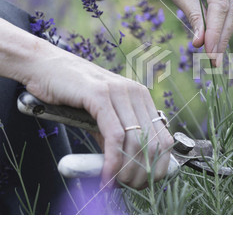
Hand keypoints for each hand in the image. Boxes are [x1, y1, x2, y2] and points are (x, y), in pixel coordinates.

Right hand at [23, 39, 172, 188]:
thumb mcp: (102, 117)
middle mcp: (136, 93)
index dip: (158, 166)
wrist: (45, 67)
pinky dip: (112, 162)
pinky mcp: (100, 95)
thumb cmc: (73, 93)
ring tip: (115, 184)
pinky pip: (114, 136)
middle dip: (143, 173)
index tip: (144, 183)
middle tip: (129, 188)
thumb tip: (129, 168)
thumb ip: (117, 138)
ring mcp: (120, 92)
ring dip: (128, 171)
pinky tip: (106, 177)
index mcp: (142, 98)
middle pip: (154, 144)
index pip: (164, 139)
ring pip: (136, 142)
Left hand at [134, 0, 232, 66]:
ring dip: (224, 31)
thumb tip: (201, 44)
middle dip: (222, 34)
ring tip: (215, 54)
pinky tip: (217, 39)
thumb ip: (193, 15)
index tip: (208, 51)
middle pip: (232, 6)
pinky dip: (224, 22)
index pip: (219, 2)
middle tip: (214, 59)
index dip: (214, 29)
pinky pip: (232, 3)